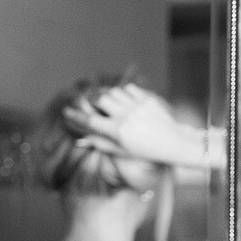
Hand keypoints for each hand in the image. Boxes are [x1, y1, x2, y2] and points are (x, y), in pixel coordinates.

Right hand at [62, 83, 204, 167]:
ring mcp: (138, 106)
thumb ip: (100, 143)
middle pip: (100, 98)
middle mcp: (126, 116)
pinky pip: (129, 88)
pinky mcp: (148, 99)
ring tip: (107, 101)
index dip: (75, 115)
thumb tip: (81, 139)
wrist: (173, 142)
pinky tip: (124, 100)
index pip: (90, 120)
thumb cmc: (145, 150)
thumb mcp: (121, 151)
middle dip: (92, 98)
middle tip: (90, 102)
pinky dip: (122, 92)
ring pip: (114, 91)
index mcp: (118, 132)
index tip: (66, 112)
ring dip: (107, 95)